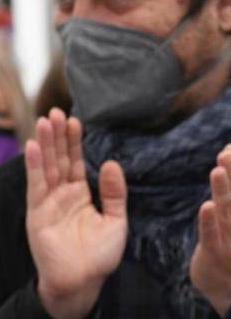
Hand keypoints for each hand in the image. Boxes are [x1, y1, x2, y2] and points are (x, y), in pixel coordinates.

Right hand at [26, 109, 126, 318]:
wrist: (81, 281)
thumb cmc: (98, 256)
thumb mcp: (116, 222)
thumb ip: (114, 194)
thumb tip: (111, 163)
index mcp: (79, 194)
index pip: (75, 161)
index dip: (74, 141)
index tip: (74, 119)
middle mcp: (60, 193)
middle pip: (58, 158)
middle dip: (57, 135)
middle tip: (55, 110)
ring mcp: (46, 201)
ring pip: (46, 166)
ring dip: (44, 143)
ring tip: (44, 120)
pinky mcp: (36, 210)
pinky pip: (35, 183)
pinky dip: (33, 164)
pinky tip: (32, 146)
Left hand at [190, 144, 230, 315]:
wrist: (224, 290)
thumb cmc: (230, 245)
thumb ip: (228, 191)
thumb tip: (227, 151)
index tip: (230, 146)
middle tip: (228, 150)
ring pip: (228, 212)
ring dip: (224, 190)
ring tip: (219, 168)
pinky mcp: (214, 255)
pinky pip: (211, 236)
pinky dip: (209, 222)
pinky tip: (206, 205)